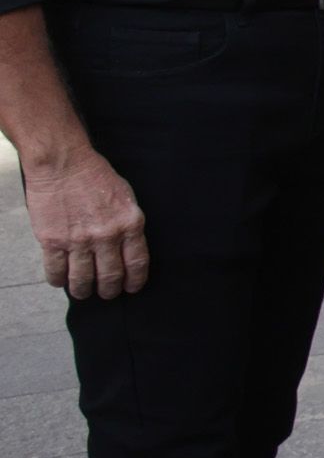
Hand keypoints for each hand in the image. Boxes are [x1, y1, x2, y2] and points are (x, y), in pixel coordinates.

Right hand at [23, 144, 147, 298]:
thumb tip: (127, 248)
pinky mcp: (53, 240)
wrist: (63, 163)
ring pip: (82, 279)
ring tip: (83, 292)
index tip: (131, 288)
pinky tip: (61, 282)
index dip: (135, 281)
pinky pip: (56, 270)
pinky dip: (59, 280)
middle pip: (110, 276)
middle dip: (109, 290)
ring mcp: (78, 240)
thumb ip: (127, 224)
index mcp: (130, 224)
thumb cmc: (96, 176)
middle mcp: (107, 236)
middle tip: (107, 293)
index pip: (137, 263)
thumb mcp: (126, 198)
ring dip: (83, 290)